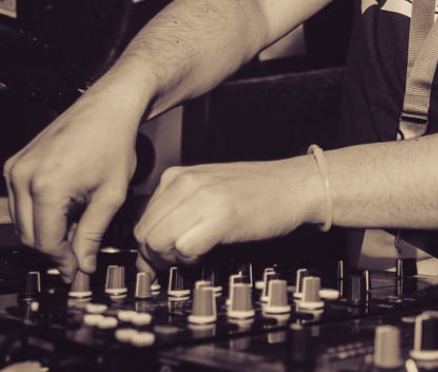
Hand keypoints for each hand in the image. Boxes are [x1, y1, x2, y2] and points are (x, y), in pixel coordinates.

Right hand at [3, 78, 144, 281]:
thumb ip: (93, 234)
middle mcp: (23, 177)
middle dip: (54, 249)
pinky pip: (19, 202)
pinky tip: (65, 211)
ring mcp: (15, 169)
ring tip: (77, 229)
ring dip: (45, 232)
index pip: (45, 242)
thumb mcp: (111, 196)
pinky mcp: (15, 164)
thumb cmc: (113, 141)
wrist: (107, 108)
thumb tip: (83, 265)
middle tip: (78, 256)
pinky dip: (39, 214)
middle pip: (28, 235)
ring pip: (21, 221)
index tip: (78, 269)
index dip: (63, 261)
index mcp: (46, 187)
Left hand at [134, 157, 320, 268]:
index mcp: (178, 176)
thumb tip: (152, 244)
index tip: (162, 259)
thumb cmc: (258, 191)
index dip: (149, 247)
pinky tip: (208, 251)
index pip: (142, 221)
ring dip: (173, 259)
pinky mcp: (220, 217)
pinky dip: (191, 259)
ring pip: (158, 242)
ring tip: (195, 254)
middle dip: (157, 257)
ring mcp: (202, 198)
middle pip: (145, 235)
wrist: (294, 185)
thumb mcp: (208, 190)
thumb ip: (178, 210)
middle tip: (178, 262)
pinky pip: (184, 248)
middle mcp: (185, 183)